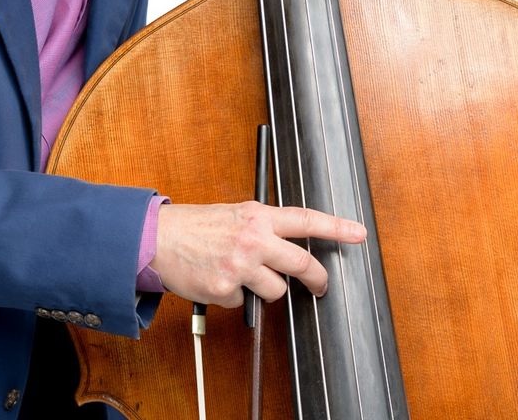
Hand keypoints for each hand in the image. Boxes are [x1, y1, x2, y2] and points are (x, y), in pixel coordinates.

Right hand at [151, 201, 366, 307]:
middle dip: (317, 279)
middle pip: (302, 264)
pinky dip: (235, 296)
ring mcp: (242, 265)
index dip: (336, 227)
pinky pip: (245, 302)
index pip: (305, 219)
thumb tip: (285, 245)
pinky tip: (218, 280)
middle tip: (321, 286)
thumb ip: (261, 227)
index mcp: (258, 215)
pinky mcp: (228, 289)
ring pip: (276, 291)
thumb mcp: (234, 214)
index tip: (358, 233)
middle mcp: (254, 238)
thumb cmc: (196, 225)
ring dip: (264, 289)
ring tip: (240, 274)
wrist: (159, 238)